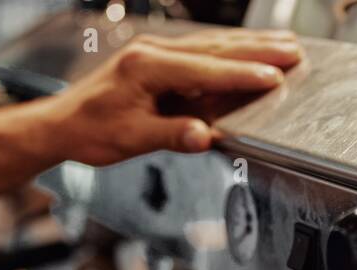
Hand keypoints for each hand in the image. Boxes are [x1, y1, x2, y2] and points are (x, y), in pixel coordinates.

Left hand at [40, 29, 302, 166]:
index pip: (205, 71)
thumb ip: (171, 135)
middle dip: (257, 50)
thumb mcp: (131, 140)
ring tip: (283, 43)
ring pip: (211, 46)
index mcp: (146, 68)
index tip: (274, 77)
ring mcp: (155, 53)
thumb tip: (205, 137)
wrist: (62, 124)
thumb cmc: (91, 132)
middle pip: (215, 49)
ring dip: (249, 46)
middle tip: (294, 49)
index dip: (242, 76)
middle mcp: (152, 53)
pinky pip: (200, 53)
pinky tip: (248, 51)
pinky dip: (229, 53)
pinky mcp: (157, 60)